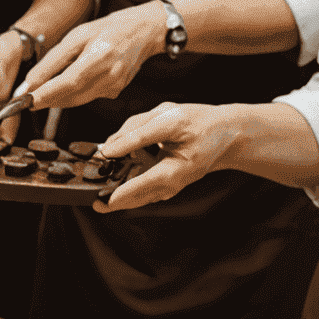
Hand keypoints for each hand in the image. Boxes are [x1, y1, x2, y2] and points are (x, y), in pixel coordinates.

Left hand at [16, 4, 166, 110]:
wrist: (142, 32)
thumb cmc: (107, 29)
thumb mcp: (77, 35)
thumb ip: (54, 59)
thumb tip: (32, 81)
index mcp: (99, 56)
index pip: (67, 82)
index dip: (46, 94)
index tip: (27, 100)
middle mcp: (109, 75)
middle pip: (71, 96)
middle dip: (47, 99)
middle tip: (28, 98)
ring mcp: (115, 86)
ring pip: (78, 100)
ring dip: (58, 98)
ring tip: (43, 90)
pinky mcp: (115, 92)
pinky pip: (87, 97)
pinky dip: (74, 93)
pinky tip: (70, 82)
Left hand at [93, 102, 245, 212]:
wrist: (225, 134)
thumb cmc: (199, 123)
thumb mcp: (168, 119)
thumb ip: (136, 133)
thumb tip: (108, 148)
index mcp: (172, 172)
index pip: (139, 188)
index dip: (116, 193)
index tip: (97, 198)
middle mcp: (169, 185)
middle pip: (134, 198)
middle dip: (111, 198)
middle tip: (93, 199)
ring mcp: (168, 186)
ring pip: (136, 194)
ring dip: (119, 189)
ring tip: (104, 181)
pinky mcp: (165, 182)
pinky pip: (142, 185)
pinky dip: (129, 179)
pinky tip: (120, 166)